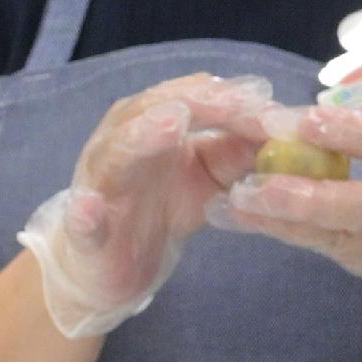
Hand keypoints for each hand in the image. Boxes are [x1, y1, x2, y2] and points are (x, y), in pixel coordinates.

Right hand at [13, 76, 277, 337]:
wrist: (115, 265)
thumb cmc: (164, 206)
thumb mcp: (211, 175)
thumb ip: (241, 149)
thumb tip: (281, 125)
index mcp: (153, 124)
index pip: (189, 97)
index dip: (228, 97)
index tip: (267, 99)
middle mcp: (121, 143)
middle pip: (153, 109)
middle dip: (196, 103)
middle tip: (234, 102)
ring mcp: (98, 185)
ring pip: (115, 153)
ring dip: (142, 136)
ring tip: (171, 123)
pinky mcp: (84, 231)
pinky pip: (80, 221)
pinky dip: (84, 214)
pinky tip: (90, 209)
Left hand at [217, 99, 361, 307]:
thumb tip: (324, 116)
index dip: (357, 136)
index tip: (307, 121)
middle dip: (310, 198)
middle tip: (257, 185)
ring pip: (336, 237)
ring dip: (281, 221)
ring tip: (234, 204)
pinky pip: (327, 246)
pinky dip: (287, 230)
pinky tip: (249, 217)